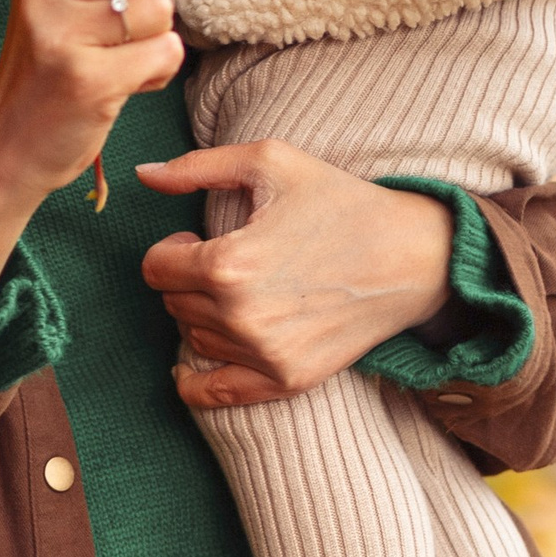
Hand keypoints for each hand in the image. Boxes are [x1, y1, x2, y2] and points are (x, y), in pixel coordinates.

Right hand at [0, 0, 228, 308]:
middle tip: (146, 12)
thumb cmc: (53, 66)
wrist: (9, 145)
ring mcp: (61, 33)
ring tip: (126, 57)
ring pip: (158, 6)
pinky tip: (130, 84)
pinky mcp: (84, 79)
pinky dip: (161, 69)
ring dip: (160, 34)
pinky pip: (163, 52)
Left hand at [132, 142, 455, 408]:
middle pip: (172, 303)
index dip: (170, 248)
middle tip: (225, 263)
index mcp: (229, 264)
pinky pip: (213, 394)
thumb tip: (143, 175)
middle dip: (187, 280)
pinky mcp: (288, 381)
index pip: (155, 268)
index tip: (195, 240)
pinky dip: (194, 382)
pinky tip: (190, 367)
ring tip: (239, 292)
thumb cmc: (341, 201)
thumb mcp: (270, 162)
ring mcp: (265, 355)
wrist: (412, 256)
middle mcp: (241, 316)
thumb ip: (197, 167)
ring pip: (192, 339)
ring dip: (202, 316)